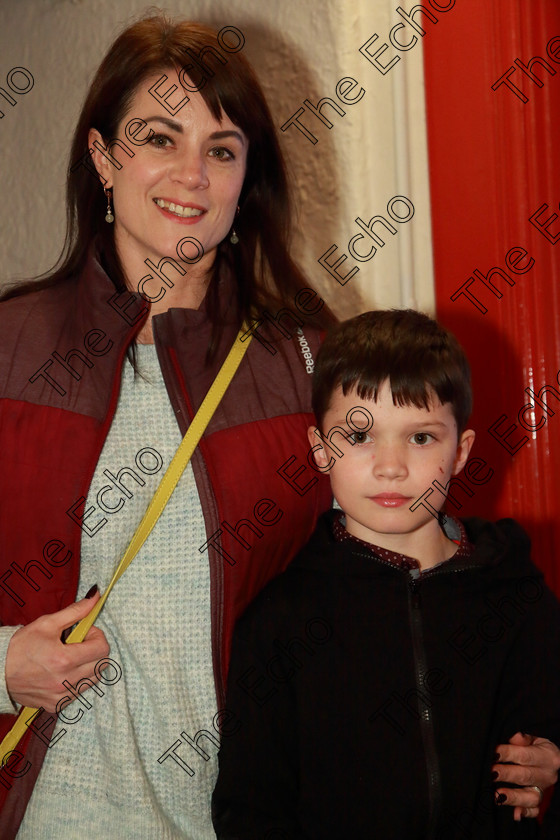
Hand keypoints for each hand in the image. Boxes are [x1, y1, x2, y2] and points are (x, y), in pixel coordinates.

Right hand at [5, 592, 109, 712]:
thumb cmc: (21, 646)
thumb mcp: (47, 623)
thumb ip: (75, 611)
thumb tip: (96, 596)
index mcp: (64, 660)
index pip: (102, 649)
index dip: (97, 636)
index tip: (85, 632)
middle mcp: (65, 681)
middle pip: (102, 665)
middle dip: (95, 650)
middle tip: (79, 643)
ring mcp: (61, 696)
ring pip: (93, 679)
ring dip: (89, 665)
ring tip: (71, 657)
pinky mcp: (56, 704)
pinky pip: (79, 691)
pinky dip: (78, 680)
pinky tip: (64, 671)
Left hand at [493, 732, 559, 819]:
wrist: (553, 762)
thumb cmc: (537, 748)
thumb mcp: (534, 739)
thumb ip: (523, 739)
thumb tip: (515, 736)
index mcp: (547, 756)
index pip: (525, 755)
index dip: (508, 753)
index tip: (493, 753)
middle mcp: (548, 775)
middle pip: (525, 776)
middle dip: (506, 774)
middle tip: (490, 773)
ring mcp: (545, 791)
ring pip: (531, 797)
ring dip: (513, 797)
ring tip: (497, 795)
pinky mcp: (542, 803)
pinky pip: (534, 811)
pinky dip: (525, 813)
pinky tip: (514, 814)